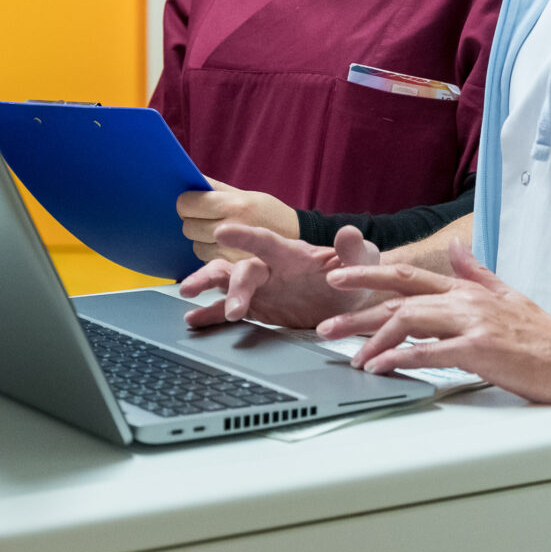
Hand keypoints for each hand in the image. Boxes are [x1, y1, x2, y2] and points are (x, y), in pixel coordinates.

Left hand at [177, 179, 300, 261]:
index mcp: (234, 205)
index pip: (187, 204)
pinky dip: (212, 254)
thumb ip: (215, 188)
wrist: (298, 241)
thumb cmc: (269, 213)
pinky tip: (226, 248)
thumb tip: (187, 178)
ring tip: (221, 235)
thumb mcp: (247, 194)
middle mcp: (232, 229)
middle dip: (193, 221)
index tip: (191, 203)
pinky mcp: (233, 270)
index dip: (186, 203)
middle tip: (206, 218)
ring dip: (202, 240)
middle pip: (189, 226)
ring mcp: (232, 253)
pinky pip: (208, 260)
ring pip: (196, 246)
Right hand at [177, 223, 383, 329]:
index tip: (223, 231)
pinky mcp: (257, 309)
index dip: (245, 236)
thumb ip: (355, 250)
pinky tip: (192, 320)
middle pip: (241, 268)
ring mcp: (260, 288)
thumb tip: (349, 232)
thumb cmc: (356, 274)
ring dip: (206, 286)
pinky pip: (226, 309)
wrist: (351, 299)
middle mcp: (270, 268)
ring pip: (225, 282)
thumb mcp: (363, 262)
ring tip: (187, 299)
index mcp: (291, 254)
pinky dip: (209, 314)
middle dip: (233, 286)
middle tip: (234, 310)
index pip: (265, 241)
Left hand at [321, 239, 550, 403]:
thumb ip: (478, 273)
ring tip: (350, 356)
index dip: (367, 275)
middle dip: (356, 311)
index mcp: (467, 290)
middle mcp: (465, 301)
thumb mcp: (508, 296)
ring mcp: (472, 324)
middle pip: (397, 298)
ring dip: (373, 341)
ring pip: (408, 322)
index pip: (407, 276)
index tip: (336, 280)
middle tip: (325, 326)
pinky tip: (381, 368)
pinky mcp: (480, 350)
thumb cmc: (545, 336)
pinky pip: (430, 353)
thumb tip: (458, 249)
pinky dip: (400, 359)